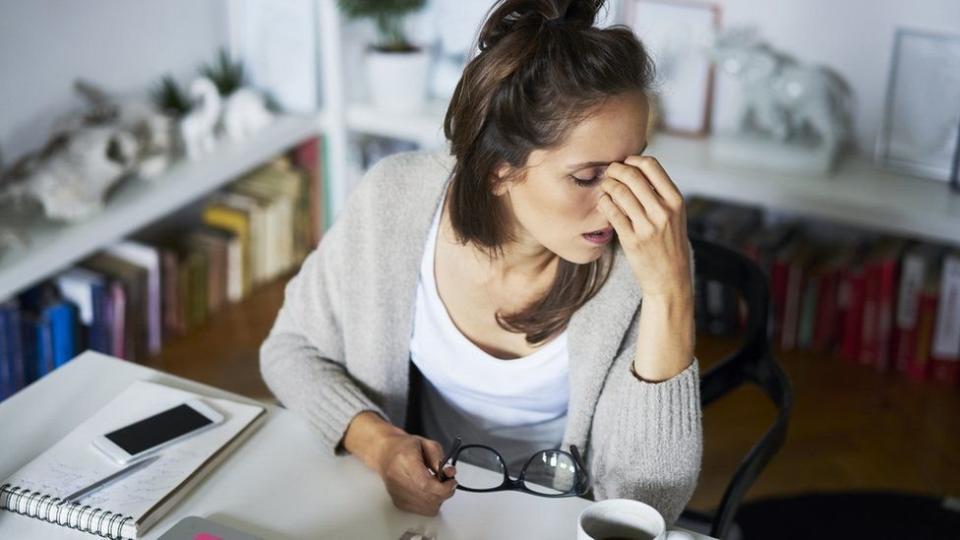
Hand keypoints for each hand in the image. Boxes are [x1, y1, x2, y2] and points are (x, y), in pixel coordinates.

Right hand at [344, 412, 456, 515]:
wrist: (384, 453)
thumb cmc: (405, 447)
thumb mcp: (426, 444)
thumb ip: (439, 458)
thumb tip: (449, 473)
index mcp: (405, 461)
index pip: (426, 484)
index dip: (443, 487)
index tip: (451, 481)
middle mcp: (397, 479)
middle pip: (429, 498)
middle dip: (444, 492)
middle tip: (447, 482)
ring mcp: (396, 493)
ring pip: (428, 508)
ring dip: (438, 499)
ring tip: (436, 485)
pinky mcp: (398, 502)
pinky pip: (422, 511)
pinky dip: (430, 503)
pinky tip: (428, 491)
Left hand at [597, 155, 691, 299]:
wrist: (670, 278)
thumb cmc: (669, 243)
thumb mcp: (675, 215)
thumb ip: (660, 193)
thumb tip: (636, 167)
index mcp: (676, 201)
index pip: (651, 165)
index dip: (633, 160)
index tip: (625, 164)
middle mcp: (663, 211)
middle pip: (632, 175)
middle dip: (615, 170)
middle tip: (609, 173)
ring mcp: (648, 226)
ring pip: (619, 192)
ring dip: (607, 185)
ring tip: (605, 187)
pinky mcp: (632, 240)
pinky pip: (611, 212)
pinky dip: (604, 203)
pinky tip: (604, 203)